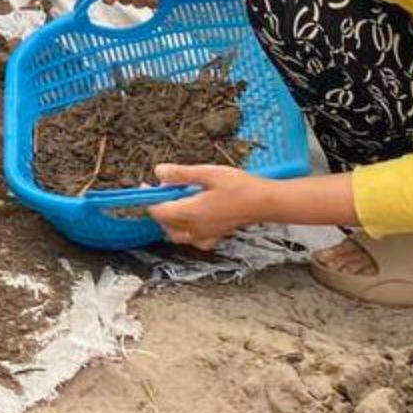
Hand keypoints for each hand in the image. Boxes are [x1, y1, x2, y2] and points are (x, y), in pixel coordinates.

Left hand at [146, 164, 267, 250]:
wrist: (265, 202)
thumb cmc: (239, 186)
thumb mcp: (207, 173)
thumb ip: (181, 174)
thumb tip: (158, 172)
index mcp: (190, 212)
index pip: (158, 211)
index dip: (149, 199)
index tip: (147, 186)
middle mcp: (195, 228)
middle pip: (165, 223)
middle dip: (159, 207)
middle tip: (165, 189)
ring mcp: (206, 234)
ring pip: (177, 234)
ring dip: (170, 220)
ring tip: (176, 202)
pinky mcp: (216, 236)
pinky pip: (194, 240)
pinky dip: (187, 232)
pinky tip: (193, 220)